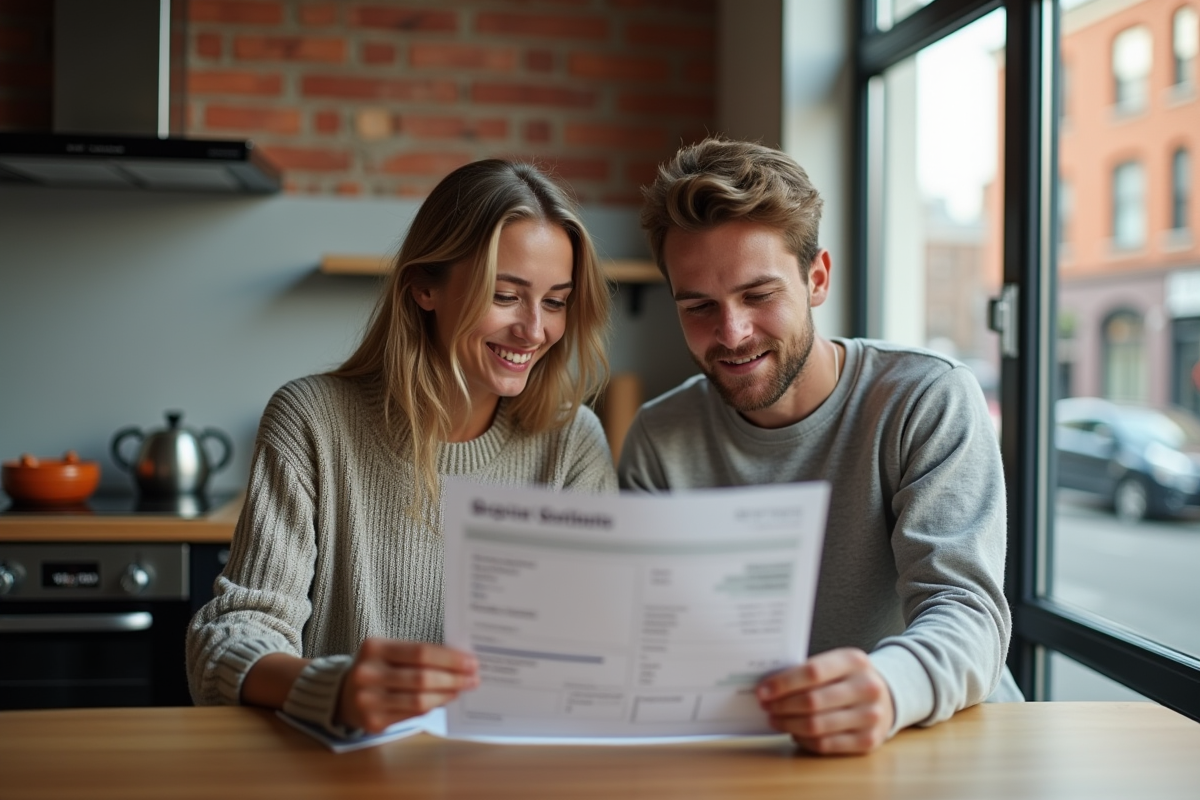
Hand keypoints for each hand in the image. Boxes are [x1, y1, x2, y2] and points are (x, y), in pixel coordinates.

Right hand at [337, 639, 478, 732]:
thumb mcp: (389, 651)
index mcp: (374, 648)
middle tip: (473, 678)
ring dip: (447, 695)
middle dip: (453, 678)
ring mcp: (368, 700)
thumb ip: (418, 654)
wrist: (343, 694)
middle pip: (422, 678)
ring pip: (419, 700)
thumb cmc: (377, 667)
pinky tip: (445, 699)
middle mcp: (368, 674)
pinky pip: (412, 714)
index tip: (471, 661)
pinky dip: (433, 706)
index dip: (449, 658)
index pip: (420, 652)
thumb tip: (459, 662)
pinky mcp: (373, 722)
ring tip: (462, 689)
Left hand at [756, 647, 894, 754]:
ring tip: (775, 719)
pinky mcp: (868, 741)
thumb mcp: (835, 664)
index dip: (783, 683)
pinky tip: (793, 732)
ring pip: (816, 726)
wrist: (886, 697)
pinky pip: (826, 745)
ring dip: (788, 724)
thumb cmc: (848, 679)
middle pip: (812, 701)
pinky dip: (803, 740)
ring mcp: (870, 716)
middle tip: (765, 706)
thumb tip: (768, 686)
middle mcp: (867, 687)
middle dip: (781, 706)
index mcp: (854, 661)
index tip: (762, 691)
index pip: (812, 672)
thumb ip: (807, 671)